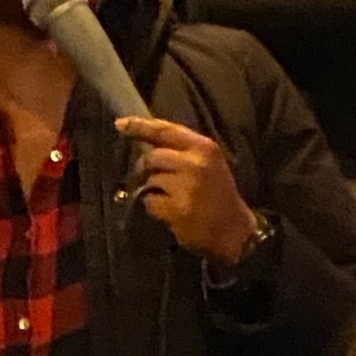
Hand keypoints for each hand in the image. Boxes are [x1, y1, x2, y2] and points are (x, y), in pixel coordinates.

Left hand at [115, 116, 256, 265]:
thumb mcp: (207, 162)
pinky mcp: (177, 209)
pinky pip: (150, 202)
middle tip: (156, 180)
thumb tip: (145, 141)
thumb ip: (181, 150)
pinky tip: (170, 212)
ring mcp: (186, 187)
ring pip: (150, 180)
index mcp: (204, 148)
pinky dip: (153, 207)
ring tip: (171, 198)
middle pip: (152, 157)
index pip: (165, 131)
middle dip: (147, 168)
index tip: (120, 124)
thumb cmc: (218, 194)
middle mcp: (195, 163)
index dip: (140, 126)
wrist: (235, 230)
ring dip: (152, 189)